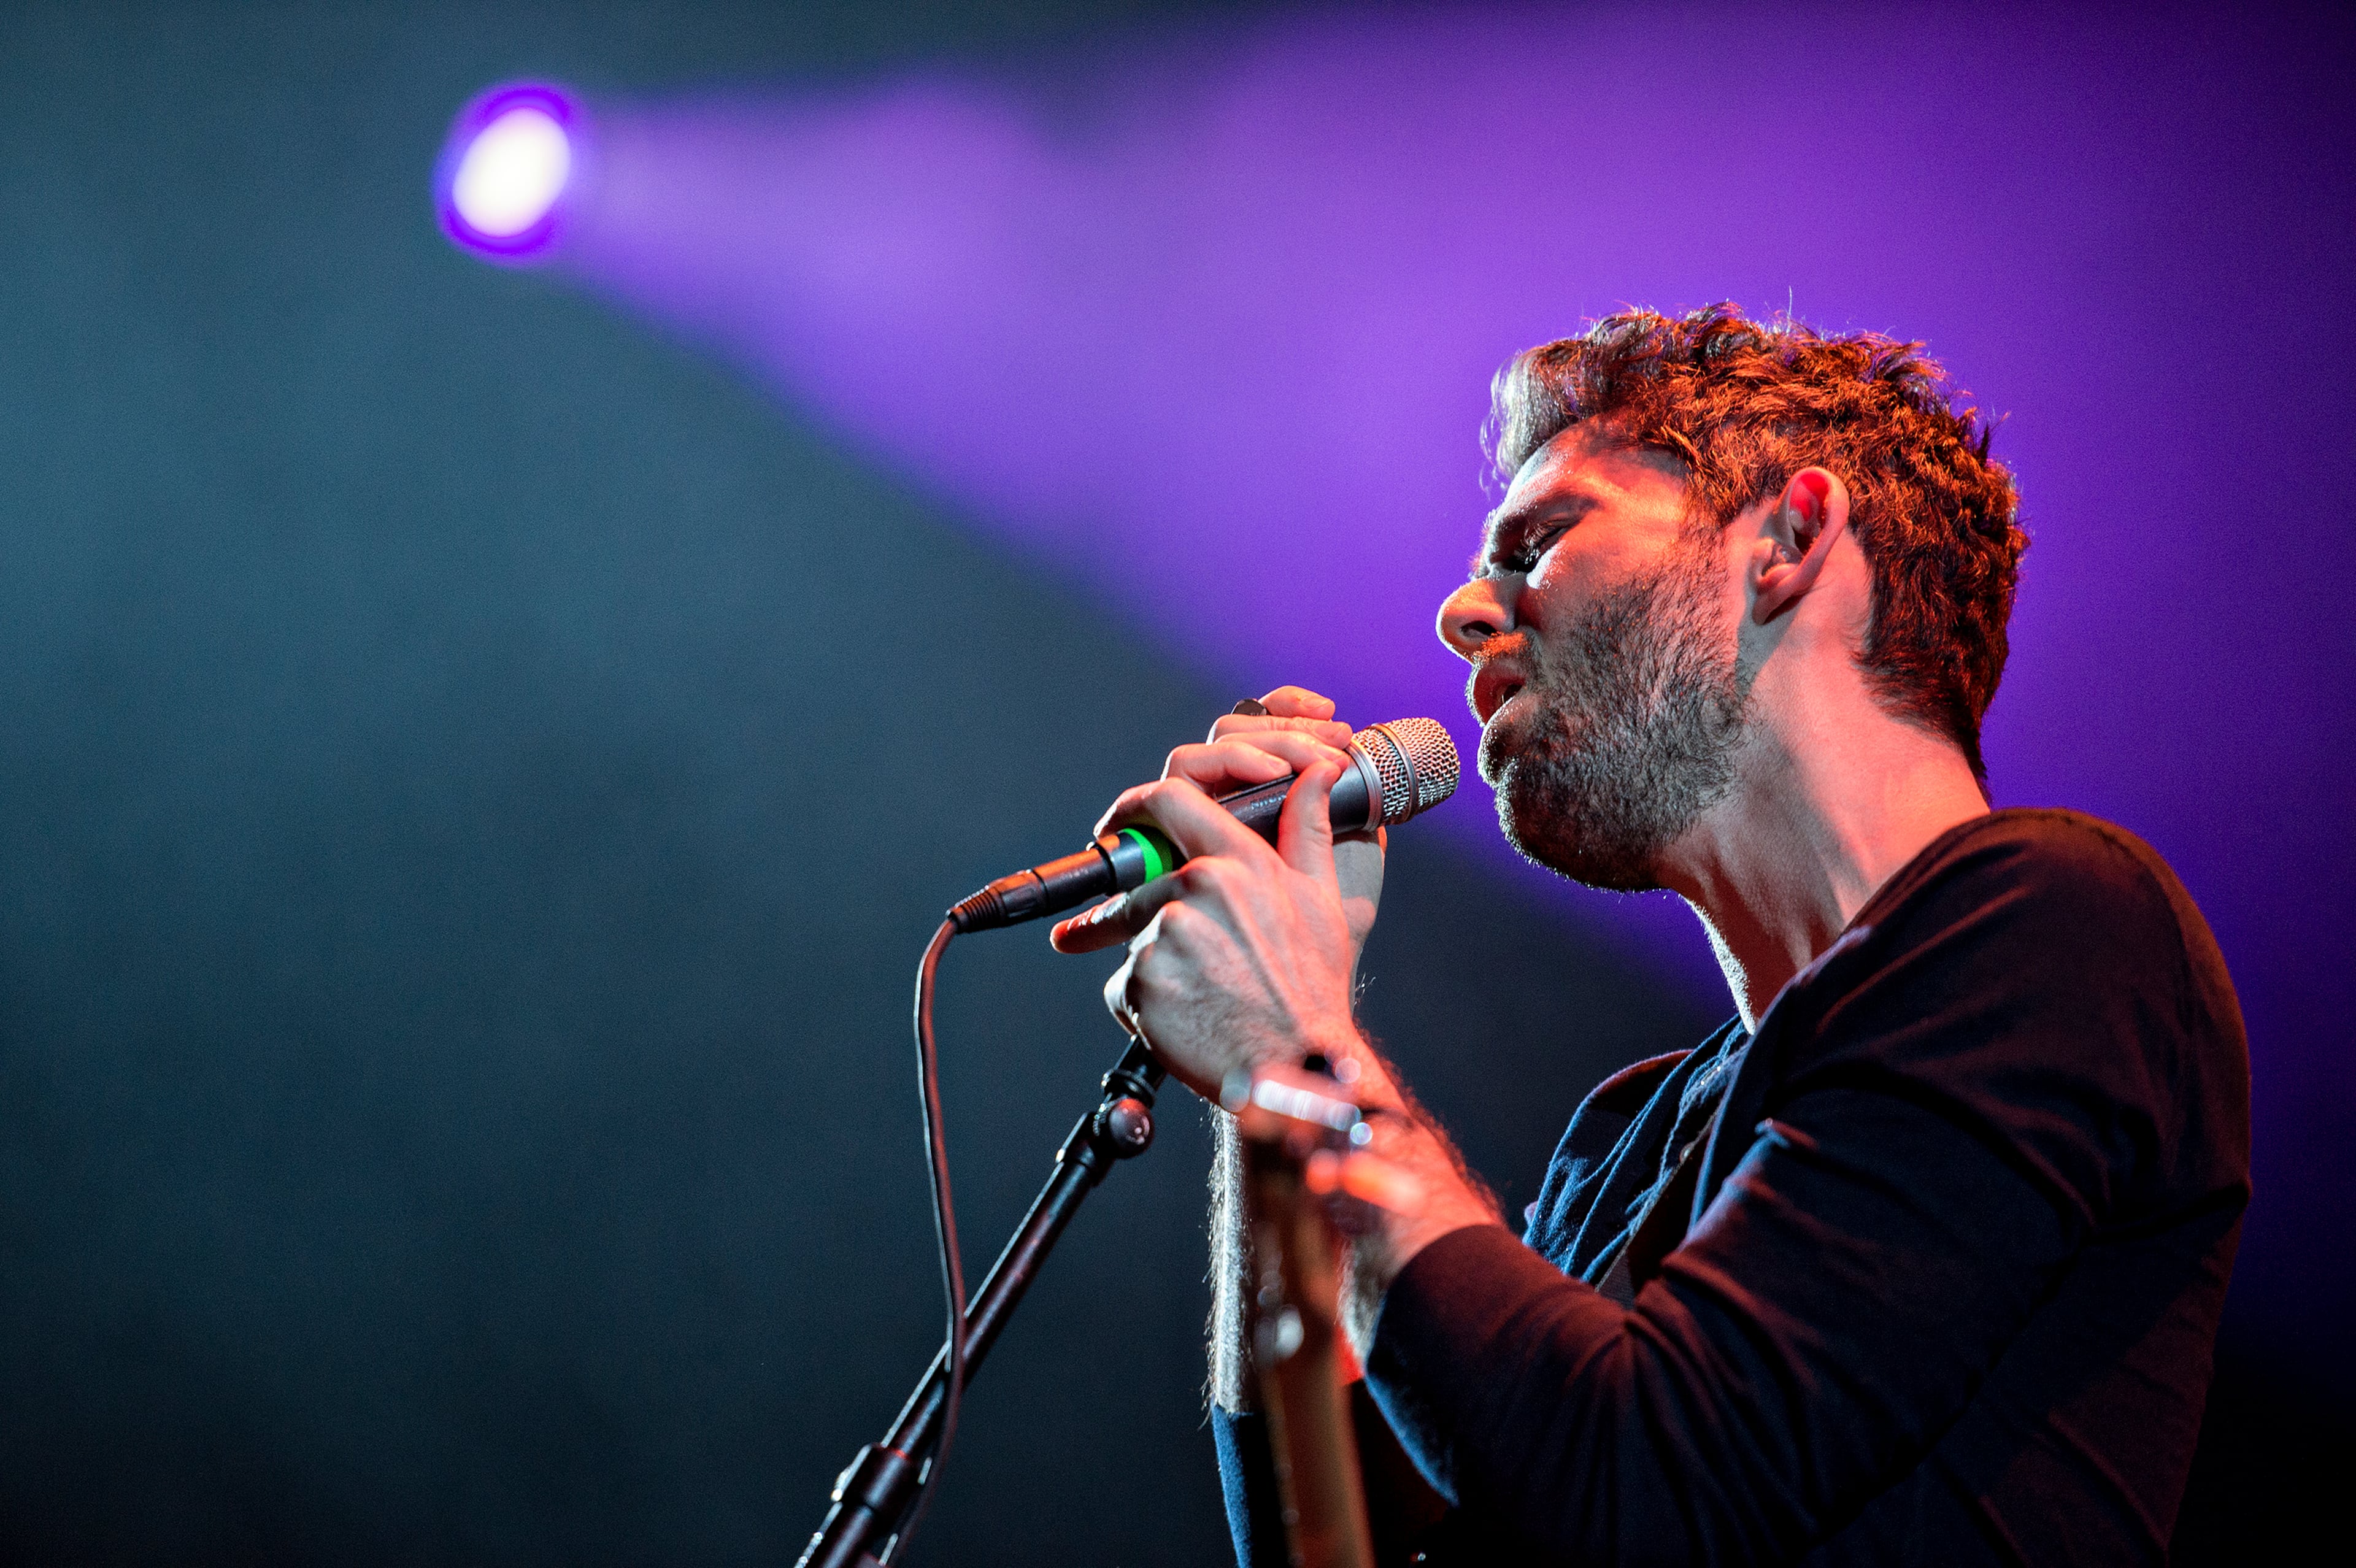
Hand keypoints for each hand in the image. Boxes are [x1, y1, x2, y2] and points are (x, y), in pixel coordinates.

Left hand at [1049, 687, 1371, 1097]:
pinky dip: (1145, 1002)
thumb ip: (1308, 830)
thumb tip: (1317, 774)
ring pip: (1137, 937)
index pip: (1170, 798)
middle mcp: (1200, 888)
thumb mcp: (1323, 902)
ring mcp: (1167, 934)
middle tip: (1173, 951)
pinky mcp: (1141, 981)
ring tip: (1206, 996)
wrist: (1295, 1068)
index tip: (1118, 825)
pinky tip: (1188, 1018)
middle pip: (1147, 883)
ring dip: (1157, 963)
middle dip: (1149, 914)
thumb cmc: (1312, 991)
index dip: (1137, 806)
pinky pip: (1125, 984)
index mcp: (1241, 861)